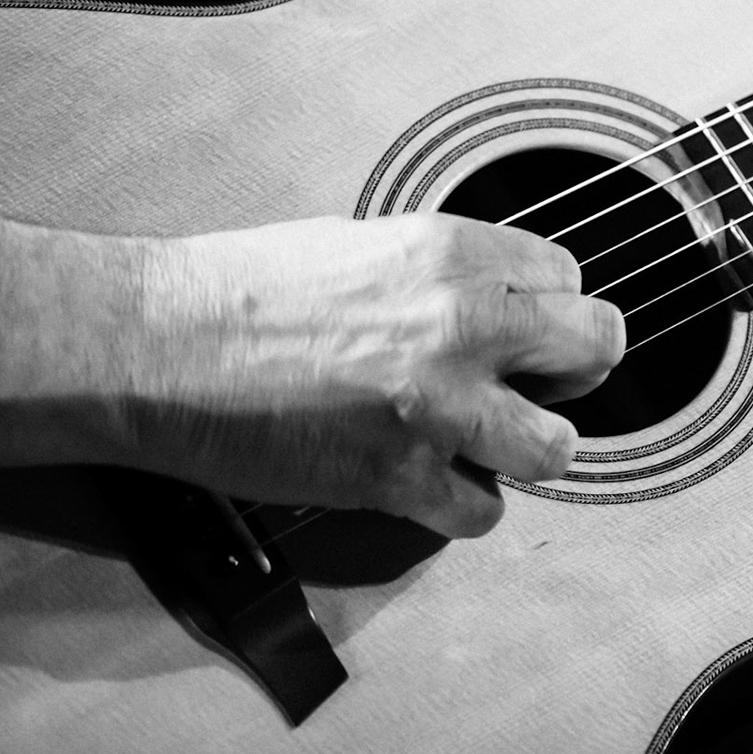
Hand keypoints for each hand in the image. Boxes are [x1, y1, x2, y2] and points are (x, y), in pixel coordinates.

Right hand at [122, 213, 623, 536]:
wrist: (155, 343)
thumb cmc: (242, 288)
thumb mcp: (369, 242)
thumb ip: (448, 272)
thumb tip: (501, 297)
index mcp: (455, 252)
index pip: (569, 279)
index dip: (549, 311)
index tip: (528, 330)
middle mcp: (463, 321)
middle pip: (597, 348)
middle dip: (573, 371)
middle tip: (537, 384)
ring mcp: (438, 404)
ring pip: (558, 447)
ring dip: (528, 449)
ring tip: (488, 442)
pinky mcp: (398, 476)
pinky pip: (481, 511)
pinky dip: (461, 506)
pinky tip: (428, 481)